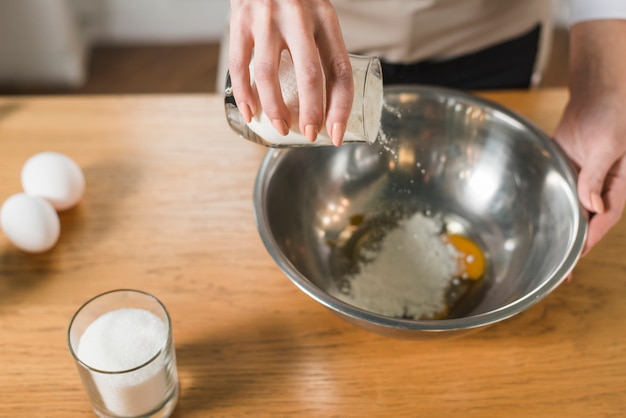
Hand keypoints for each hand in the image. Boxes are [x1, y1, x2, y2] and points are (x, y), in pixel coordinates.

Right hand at [228, 0, 353, 144]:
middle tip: (310, 135)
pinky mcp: (240, 21)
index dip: (341, 106)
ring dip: (275, 109)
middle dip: (311, 112)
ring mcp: (266, 19)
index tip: (337, 132)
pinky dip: (245, 94)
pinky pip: (240, 66)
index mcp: (325, 18)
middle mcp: (298, 18)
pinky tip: (251, 112)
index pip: (340, 69)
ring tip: (280, 127)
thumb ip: (322, 46)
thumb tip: (328, 98)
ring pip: (270, 75)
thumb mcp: (317, 12)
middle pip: (310, 75)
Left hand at [554, 20, 625, 254]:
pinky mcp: (565, 167)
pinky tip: (538, 221)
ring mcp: (581, 177)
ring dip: (559, 228)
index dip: (589, 240)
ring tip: (545, 253)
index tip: (574, 259)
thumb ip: (597, 177)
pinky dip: (550, 205)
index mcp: (616, 185)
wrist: (598, 91)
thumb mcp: (609, 146)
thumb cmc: (613, 115)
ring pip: (570, 209)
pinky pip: (557, 190)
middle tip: (557, 271)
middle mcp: (599, 185)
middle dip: (572, 245)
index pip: (603, 220)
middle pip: (585, 220)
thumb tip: (591, 206)